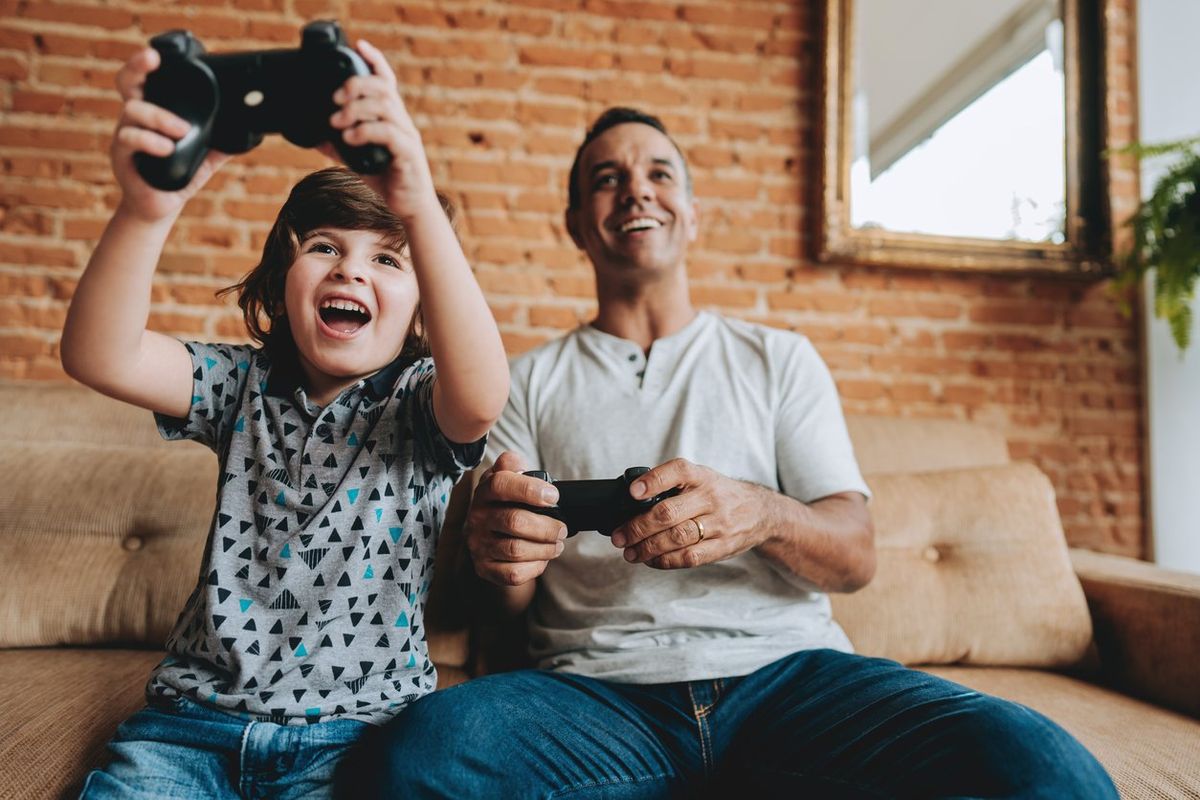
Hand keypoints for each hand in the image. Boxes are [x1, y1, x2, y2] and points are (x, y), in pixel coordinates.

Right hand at [111, 47, 228, 222]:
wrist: (158, 207)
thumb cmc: (176, 179)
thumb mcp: (203, 160)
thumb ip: (219, 146)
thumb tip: (248, 137)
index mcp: (151, 115)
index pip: (143, 82)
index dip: (143, 64)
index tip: (156, 54)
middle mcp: (134, 120)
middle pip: (126, 84)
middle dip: (136, 68)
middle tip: (153, 61)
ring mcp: (124, 136)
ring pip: (132, 111)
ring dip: (158, 117)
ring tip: (181, 132)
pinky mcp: (121, 156)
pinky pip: (128, 139)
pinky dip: (149, 141)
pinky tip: (166, 148)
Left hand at [323, 39, 440, 221]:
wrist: (410, 208)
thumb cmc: (389, 180)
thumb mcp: (358, 160)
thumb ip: (340, 146)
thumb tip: (314, 137)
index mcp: (392, 118)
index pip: (387, 81)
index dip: (375, 61)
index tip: (360, 46)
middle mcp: (402, 122)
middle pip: (383, 88)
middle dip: (356, 86)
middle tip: (334, 98)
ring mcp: (407, 137)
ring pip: (386, 107)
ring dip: (356, 110)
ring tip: (336, 121)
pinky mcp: (408, 154)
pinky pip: (388, 134)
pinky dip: (366, 131)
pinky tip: (350, 138)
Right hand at [464, 451, 567, 586]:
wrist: (489, 537)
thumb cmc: (505, 503)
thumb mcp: (506, 478)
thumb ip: (512, 464)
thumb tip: (517, 463)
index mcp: (484, 492)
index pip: (500, 484)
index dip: (529, 489)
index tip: (553, 496)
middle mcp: (477, 518)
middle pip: (514, 521)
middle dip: (547, 526)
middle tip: (562, 528)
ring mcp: (478, 544)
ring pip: (516, 549)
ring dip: (545, 548)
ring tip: (557, 543)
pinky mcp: (484, 568)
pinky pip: (513, 573)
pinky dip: (534, 567)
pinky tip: (542, 558)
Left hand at [610, 459, 771, 569]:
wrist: (760, 512)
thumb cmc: (719, 494)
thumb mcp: (701, 478)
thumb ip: (672, 485)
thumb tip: (630, 499)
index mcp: (702, 476)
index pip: (678, 472)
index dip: (653, 481)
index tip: (633, 492)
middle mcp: (711, 498)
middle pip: (669, 513)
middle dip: (638, 527)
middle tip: (619, 536)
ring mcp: (718, 524)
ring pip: (677, 538)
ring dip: (647, 548)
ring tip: (630, 552)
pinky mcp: (721, 547)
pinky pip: (689, 557)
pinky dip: (665, 561)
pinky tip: (651, 560)